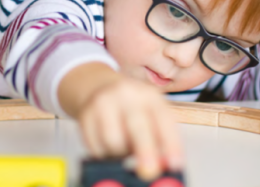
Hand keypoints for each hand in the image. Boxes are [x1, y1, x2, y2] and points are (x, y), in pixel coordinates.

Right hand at [59, 63, 182, 180]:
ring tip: (125, 150)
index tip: (175, 164)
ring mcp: (103, 103)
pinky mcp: (85, 115)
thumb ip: (161, 137)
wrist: (98, 87)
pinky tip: (109, 147)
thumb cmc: (131, 107)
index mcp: (149, 95)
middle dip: (145, 152)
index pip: (164, 120)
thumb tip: (166, 164)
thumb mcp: (151, 113)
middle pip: (137, 126)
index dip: (171, 144)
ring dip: (121, 155)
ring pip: (113, 141)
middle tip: (150, 171)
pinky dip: (104, 155)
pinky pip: (95, 146)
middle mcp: (126, 95)